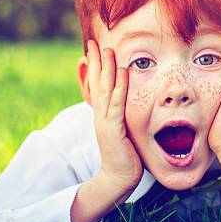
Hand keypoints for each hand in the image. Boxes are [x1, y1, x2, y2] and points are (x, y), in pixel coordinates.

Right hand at [87, 40, 142, 193]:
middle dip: (96, 62)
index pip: (98, 86)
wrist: (118, 178)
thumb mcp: (122, 131)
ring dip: (106, 69)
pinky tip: (123, 71)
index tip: (95, 49)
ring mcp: (105, 122)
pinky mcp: (113, 129)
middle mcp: (100, 115)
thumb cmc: (125, 156)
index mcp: (102, 115)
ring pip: (105, 90)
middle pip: (97, 84)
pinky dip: (120, 87)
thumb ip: (121, 117)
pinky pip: (117, 104)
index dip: (96, 67)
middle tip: (95, 43)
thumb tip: (126, 105)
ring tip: (108, 50)